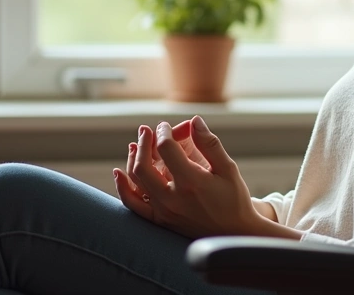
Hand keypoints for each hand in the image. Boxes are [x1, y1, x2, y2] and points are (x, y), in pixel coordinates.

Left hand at [113, 115, 266, 238]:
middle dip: (143, 142)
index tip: (166, 126)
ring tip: (136, 144)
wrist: (233, 233)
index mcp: (192, 182)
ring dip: (133, 159)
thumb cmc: (233, 199)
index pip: (166, 149)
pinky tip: (120, 173)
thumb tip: (194, 121)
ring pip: (136, 182)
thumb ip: (209, 144)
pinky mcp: (159, 220)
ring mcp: (163, 211)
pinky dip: (123, 188)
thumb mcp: (228, 169)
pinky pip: (134, 204)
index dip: (163, 132)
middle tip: (145, 130)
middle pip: (143, 165)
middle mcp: (173, 198)